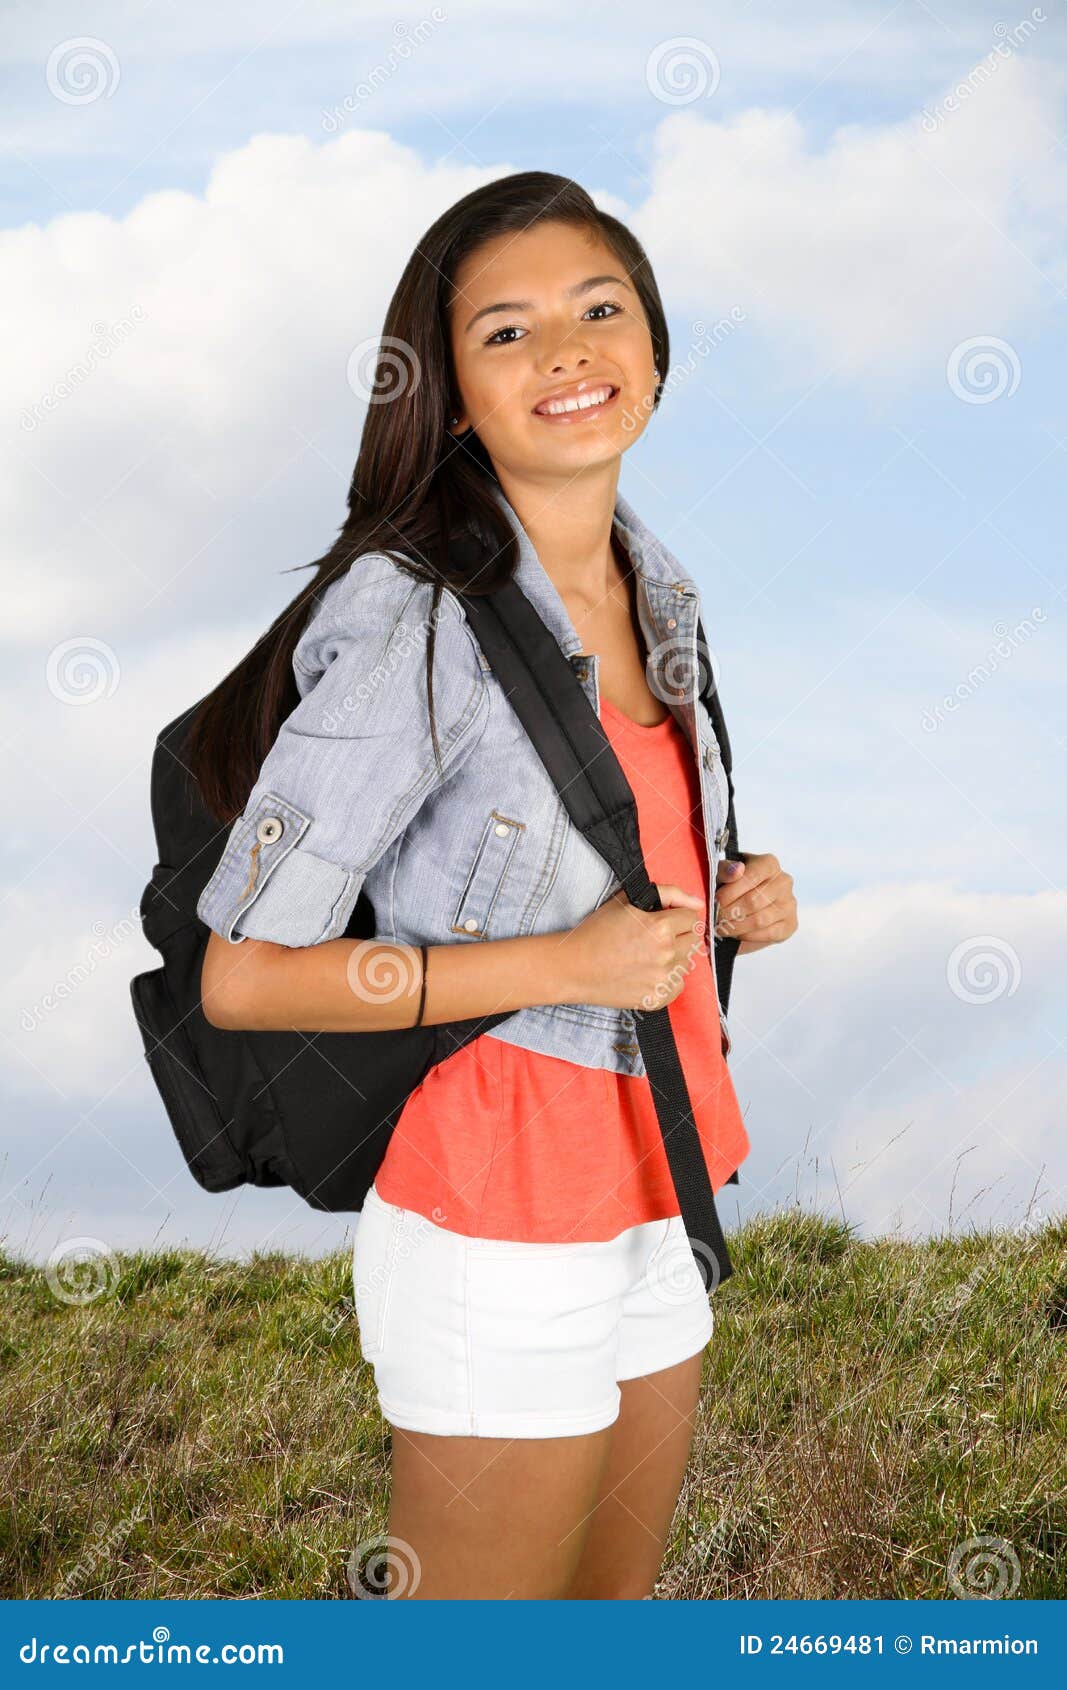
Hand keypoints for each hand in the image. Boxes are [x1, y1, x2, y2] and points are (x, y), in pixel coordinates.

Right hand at [559, 882, 707, 1010]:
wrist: (574, 967)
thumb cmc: (596, 932)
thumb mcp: (627, 900)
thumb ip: (668, 893)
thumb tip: (697, 903)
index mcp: (660, 928)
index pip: (691, 918)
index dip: (676, 915)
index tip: (662, 919)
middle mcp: (666, 955)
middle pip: (694, 941)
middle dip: (678, 934)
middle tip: (654, 936)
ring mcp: (662, 980)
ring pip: (687, 963)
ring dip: (674, 956)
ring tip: (648, 954)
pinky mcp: (657, 999)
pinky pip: (678, 985)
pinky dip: (668, 979)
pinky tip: (648, 972)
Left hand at [712, 852, 796, 954]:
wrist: (744, 903)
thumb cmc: (732, 884)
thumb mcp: (723, 873)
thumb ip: (726, 869)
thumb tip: (737, 870)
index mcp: (769, 864)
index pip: (750, 878)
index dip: (729, 892)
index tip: (715, 901)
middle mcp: (784, 881)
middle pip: (753, 901)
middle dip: (729, 912)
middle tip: (714, 919)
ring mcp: (789, 904)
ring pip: (760, 920)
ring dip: (736, 927)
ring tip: (721, 927)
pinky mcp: (790, 924)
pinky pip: (768, 933)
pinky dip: (748, 936)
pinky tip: (736, 934)